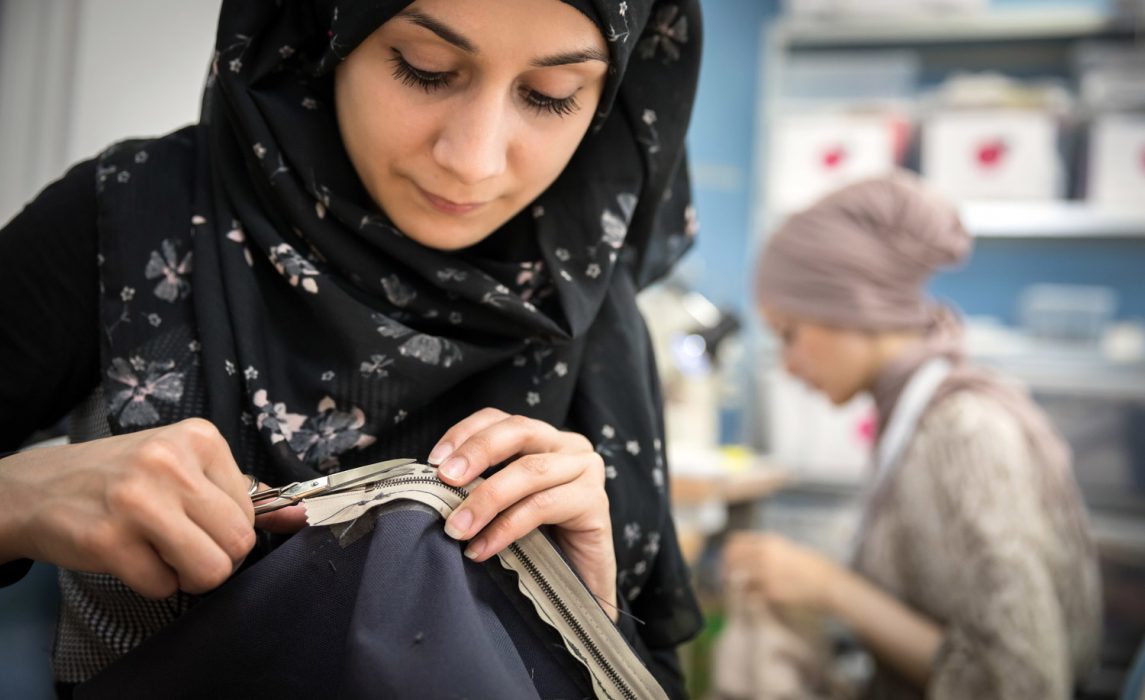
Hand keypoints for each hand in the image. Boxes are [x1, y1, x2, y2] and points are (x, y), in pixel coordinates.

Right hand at [0, 418, 301, 597]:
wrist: (39, 488)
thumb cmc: (123, 478)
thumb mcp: (186, 466)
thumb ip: (245, 492)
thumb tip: (302, 514)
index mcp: (200, 438)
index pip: (252, 510)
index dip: (229, 528)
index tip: (198, 520)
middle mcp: (171, 463)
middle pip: (238, 542)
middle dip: (217, 557)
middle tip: (184, 544)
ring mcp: (138, 500)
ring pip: (210, 570)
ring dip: (190, 575)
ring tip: (161, 552)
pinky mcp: (109, 539)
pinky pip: (164, 587)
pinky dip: (153, 583)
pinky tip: (130, 556)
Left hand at [431, 408, 616, 621]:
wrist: (579, 590)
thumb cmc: (537, 545)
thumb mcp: (503, 506)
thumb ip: (480, 486)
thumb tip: (433, 483)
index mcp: (543, 439)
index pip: (500, 419)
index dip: (464, 434)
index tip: (434, 461)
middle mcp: (569, 446)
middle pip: (519, 430)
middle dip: (477, 452)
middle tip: (444, 480)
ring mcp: (587, 471)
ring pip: (529, 470)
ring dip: (486, 499)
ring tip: (457, 528)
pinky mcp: (596, 503)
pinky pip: (543, 506)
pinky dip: (507, 527)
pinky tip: (483, 548)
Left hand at [723, 532, 840, 611]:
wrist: (830, 584)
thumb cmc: (814, 567)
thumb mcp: (791, 548)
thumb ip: (771, 549)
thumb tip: (753, 551)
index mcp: (770, 541)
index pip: (735, 541)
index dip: (728, 552)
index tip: (727, 560)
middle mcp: (765, 554)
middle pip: (731, 558)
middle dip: (725, 567)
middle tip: (725, 578)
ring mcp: (767, 573)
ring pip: (737, 576)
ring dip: (734, 582)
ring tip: (735, 589)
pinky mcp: (771, 592)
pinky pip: (750, 593)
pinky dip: (748, 595)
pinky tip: (752, 598)